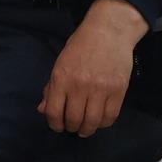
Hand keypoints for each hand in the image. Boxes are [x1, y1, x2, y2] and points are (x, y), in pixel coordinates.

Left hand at [39, 0, 147, 136]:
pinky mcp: (118, 90)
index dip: (54, 124)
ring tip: (85, 128)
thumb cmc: (80, 46)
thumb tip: (43, 109)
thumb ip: (51, 88)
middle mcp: (80, 85)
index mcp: (61, 78)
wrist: (108, 32)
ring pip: (93, 121)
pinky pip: (111, 116)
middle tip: (72, 127)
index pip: (53, 111)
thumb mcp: (60, 64)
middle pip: (74, 119)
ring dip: (88, 129)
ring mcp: (101, 89)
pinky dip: (104, 123)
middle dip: (71, 127)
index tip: (57, 126)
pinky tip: (100, 121)